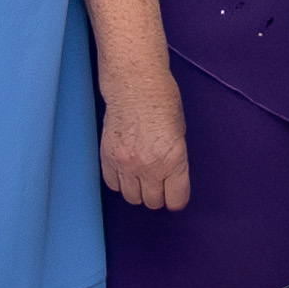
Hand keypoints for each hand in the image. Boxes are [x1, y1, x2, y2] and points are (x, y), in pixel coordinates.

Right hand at [101, 83, 189, 209]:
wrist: (134, 85)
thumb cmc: (162, 102)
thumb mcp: (180, 134)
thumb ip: (175, 161)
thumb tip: (170, 179)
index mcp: (173, 160)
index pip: (175, 200)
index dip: (176, 199)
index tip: (175, 195)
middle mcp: (149, 166)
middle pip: (152, 202)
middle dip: (157, 195)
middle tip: (158, 184)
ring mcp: (126, 164)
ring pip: (131, 197)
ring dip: (138, 190)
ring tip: (141, 177)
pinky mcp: (108, 158)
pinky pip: (113, 184)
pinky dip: (120, 181)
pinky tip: (126, 170)